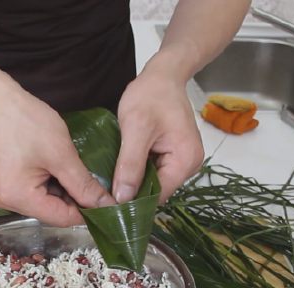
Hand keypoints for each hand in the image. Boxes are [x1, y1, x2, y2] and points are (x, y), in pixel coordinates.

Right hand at [0, 87, 115, 226]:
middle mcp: (9, 203)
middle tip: (95, 181)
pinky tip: (61, 167)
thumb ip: (85, 185)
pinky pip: (38, 193)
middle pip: (53, 212)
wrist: (0, 102)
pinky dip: (53, 183)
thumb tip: (107, 206)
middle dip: (76, 199)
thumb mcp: (62, 155)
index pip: (62, 218)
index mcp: (19, 198)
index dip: (88, 212)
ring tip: (75, 169)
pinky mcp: (9, 185)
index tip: (108, 201)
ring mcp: (7, 195)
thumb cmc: (29, 123)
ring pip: (47, 203)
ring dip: (65, 190)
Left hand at [113, 69, 203, 203]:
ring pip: (153, 182)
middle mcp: (189, 165)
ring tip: (110, 180)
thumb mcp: (136, 129)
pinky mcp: (172, 155)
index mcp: (186, 160)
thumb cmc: (151, 95)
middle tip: (104, 194)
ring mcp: (182, 160)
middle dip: (132, 192)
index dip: (134, 202)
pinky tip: (121, 167)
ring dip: (133, 181)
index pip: (159, 195)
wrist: (163, 75)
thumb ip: (130, 165)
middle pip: (157, 191)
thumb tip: (123, 198)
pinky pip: (153, 171)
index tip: (109, 205)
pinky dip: (137, 170)